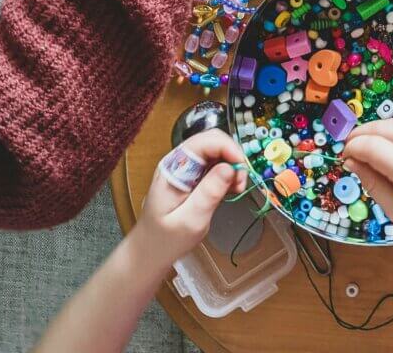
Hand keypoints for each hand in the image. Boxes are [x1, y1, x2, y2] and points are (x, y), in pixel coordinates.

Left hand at [135, 130, 248, 264]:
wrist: (150, 251)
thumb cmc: (165, 239)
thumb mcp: (190, 221)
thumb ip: (209, 193)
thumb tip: (230, 168)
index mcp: (173, 168)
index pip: (204, 142)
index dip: (228, 148)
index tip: (242, 169)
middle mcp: (179, 162)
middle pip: (213, 142)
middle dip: (233, 157)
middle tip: (241, 183)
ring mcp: (186, 168)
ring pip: (218, 152)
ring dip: (233, 166)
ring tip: (236, 189)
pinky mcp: (194, 176)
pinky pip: (216, 164)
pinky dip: (229, 173)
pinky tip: (230, 190)